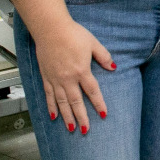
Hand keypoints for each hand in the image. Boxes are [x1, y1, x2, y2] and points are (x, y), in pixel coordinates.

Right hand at [36, 19, 113, 134]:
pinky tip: (54, 116)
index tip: (103, 114)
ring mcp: (55, 79)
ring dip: (67, 116)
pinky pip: (48, 96)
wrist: (51, 29)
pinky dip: (51, 107)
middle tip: (85, 130)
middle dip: (81, 117)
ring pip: (62, 102)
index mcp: (81, 70)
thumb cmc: (73, 34)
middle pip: (76, 102)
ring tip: (71, 128)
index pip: (92, 91)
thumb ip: (103, 56)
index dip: (98, 104)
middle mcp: (68, 78)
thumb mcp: (93, 43)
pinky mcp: (46, 77)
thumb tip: (114, 67)